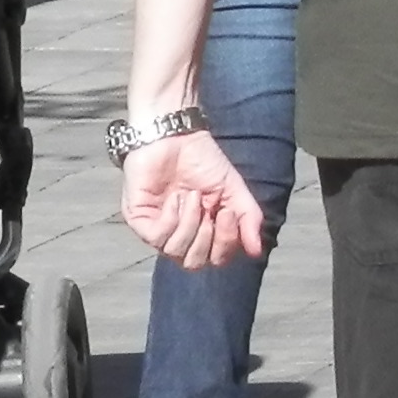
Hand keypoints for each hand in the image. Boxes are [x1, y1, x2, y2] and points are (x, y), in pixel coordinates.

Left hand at [122, 129, 264, 267]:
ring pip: (175, 252)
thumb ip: (249, 218)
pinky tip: (174, 198)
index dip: (226, 243)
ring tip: (191, 196)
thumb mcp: (234, 188)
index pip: (216, 259)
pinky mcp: (139, 220)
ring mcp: (158, 228)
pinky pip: (156, 237)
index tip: (228, 212)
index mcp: (204, 231)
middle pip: (194, 263)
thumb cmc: (202, 160)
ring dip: (190, 223)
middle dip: (207, 237)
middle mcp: (180, 234)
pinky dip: (171, 218)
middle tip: (211, 209)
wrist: (176, 135)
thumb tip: (257, 250)